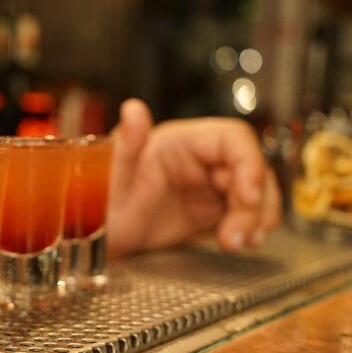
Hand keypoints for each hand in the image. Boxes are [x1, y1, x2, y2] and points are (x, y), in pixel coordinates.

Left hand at [106, 99, 281, 256]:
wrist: (94, 241)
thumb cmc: (97, 204)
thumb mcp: (110, 179)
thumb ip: (126, 146)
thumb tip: (133, 109)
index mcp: (178, 142)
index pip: (231, 139)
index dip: (249, 164)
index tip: (248, 196)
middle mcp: (198, 160)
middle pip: (250, 169)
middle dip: (253, 203)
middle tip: (237, 236)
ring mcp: (207, 186)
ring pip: (255, 192)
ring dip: (257, 217)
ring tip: (239, 243)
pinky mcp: (210, 212)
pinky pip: (244, 214)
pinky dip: (251, 228)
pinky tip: (241, 243)